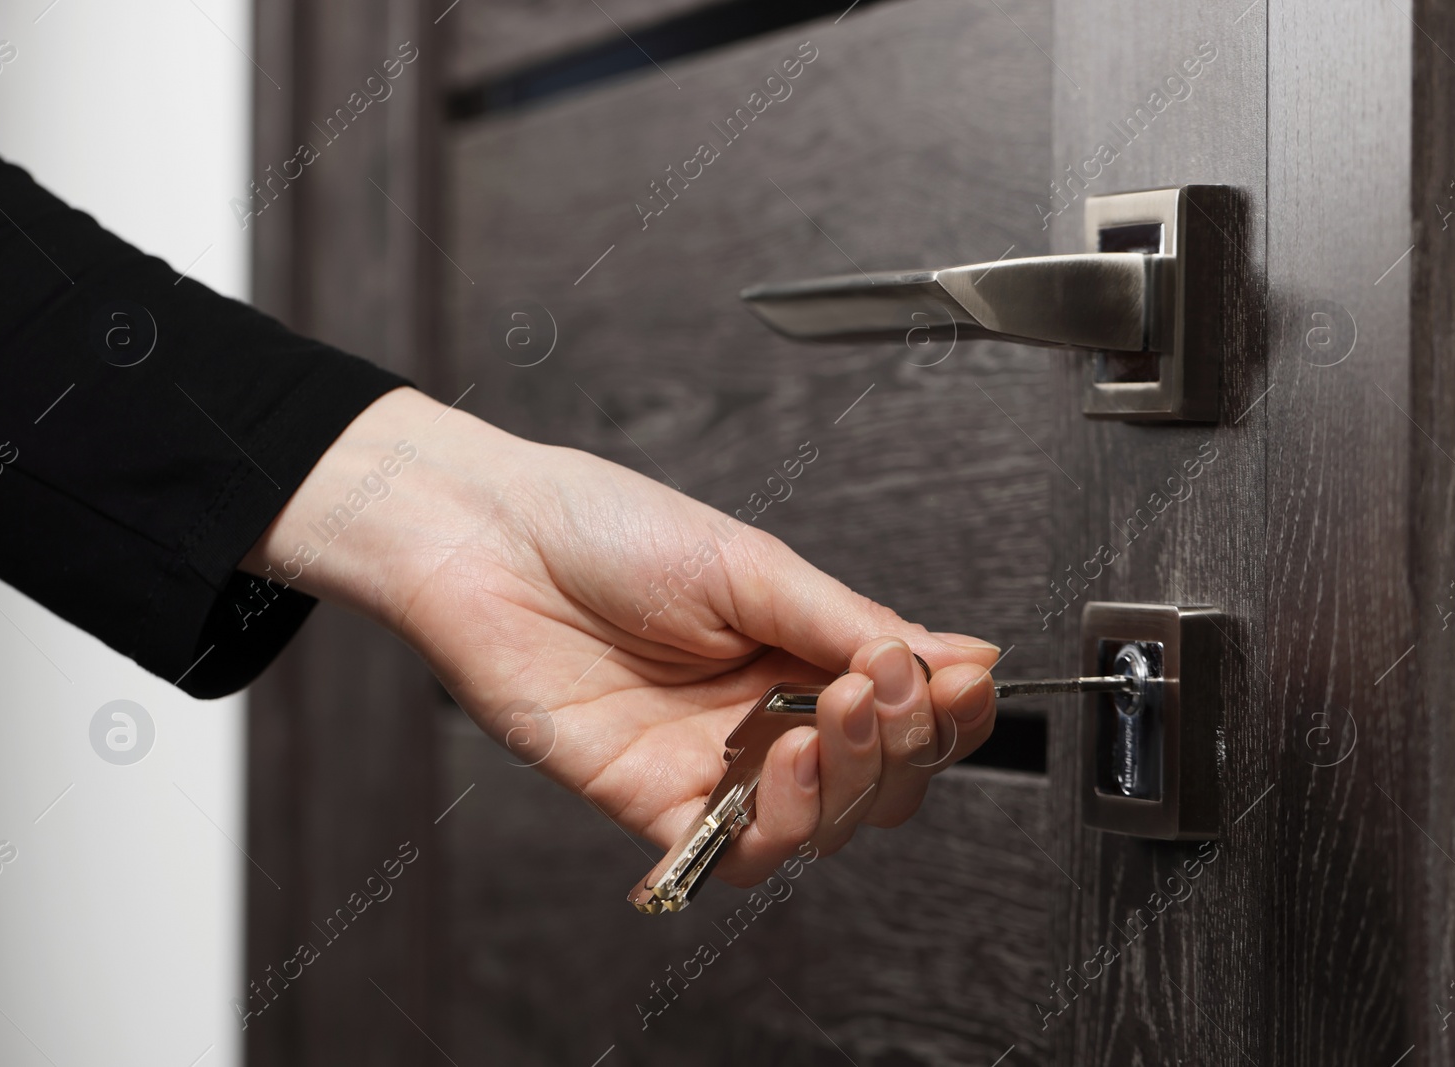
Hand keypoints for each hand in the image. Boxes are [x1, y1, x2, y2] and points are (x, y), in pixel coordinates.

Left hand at [241, 387, 1001, 884]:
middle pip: (881, 778)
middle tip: (874, 688)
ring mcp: (714, 763)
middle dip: (901, 742)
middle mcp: (766, 715)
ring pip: (822, 825)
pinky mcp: (654, 802)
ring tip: (825, 718)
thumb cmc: (606, 529)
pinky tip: (780, 771)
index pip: (907, 708)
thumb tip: (963, 654)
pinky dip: (776, 830)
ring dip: (847, 782)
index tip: (963, 682)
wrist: (491, 541)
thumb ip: (850, 623)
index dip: (949, 710)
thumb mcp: (750, 565)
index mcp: (801, 649)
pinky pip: (733, 853)